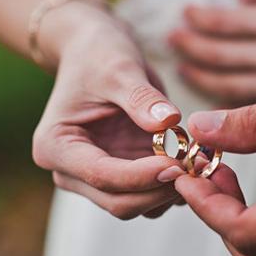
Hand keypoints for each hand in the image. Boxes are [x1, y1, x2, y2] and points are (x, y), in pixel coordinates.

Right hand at [33, 22, 186, 219]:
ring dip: (170, 191)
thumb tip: (169, 123)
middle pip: (118, 201)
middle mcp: (69, 171)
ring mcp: (95, 178)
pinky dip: (174, 185)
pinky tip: (195, 162)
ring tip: (201, 162)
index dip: (142, 176)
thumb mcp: (118, 68)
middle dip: (160, 188)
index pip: (101, 175)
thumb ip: (141, 98)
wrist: (96, 51)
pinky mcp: (120, 176)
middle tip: (198, 166)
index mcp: (55, 146)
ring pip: (137, 205)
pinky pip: (149, 194)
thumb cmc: (98, 55)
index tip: (178, 163)